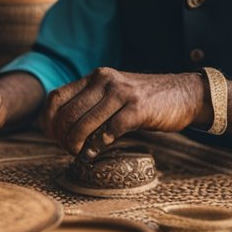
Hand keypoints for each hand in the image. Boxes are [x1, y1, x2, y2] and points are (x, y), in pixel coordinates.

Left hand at [39, 68, 206, 158]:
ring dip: (76, 145)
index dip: (48, 120)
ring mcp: (121, 94)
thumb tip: (57, 127)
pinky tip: (95, 154)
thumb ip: (90, 104)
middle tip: (68, 149)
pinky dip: (97, 147)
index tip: (51, 137)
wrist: (184, 94)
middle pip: (66, 113)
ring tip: (80, 153)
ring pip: (83, 123)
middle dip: (62, 137)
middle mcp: (105, 80)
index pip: (56, 97)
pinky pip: (108, 131)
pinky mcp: (138, 109)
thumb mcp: (113, 93)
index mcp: (96, 77)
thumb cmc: (144, 100)